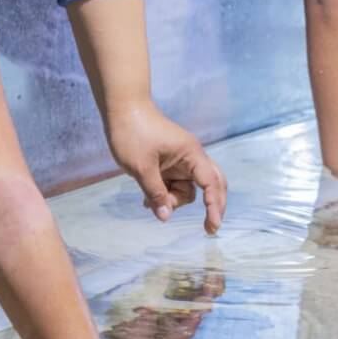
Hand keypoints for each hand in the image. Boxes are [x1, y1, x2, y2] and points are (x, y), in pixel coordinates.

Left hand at [105, 100, 227, 233]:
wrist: (122, 109)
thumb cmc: (132, 132)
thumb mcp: (142, 167)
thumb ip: (156, 193)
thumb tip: (165, 217)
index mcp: (191, 154)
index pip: (211, 182)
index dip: (214, 205)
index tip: (212, 225)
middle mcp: (191, 158)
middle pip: (211, 184)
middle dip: (210, 205)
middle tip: (208, 229)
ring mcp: (180, 161)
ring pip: (187, 189)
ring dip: (172, 200)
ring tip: (148, 202)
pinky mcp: (169, 163)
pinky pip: (173, 184)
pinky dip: (165, 194)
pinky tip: (147, 201)